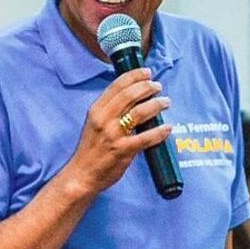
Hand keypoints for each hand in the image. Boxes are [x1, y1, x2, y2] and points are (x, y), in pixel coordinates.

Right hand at [63, 69, 172, 195]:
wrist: (81, 175)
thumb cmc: (90, 151)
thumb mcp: (94, 125)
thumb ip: (110, 112)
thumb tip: (133, 99)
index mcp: (96, 111)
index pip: (117, 85)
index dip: (135, 75)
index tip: (147, 72)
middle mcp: (104, 119)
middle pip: (130, 95)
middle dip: (148, 87)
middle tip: (158, 87)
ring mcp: (113, 135)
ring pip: (140, 112)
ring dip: (157, 104)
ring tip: (165, 102)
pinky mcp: (122, 150)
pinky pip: (146, 137)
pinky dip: (160, 131)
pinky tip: (168, 128)